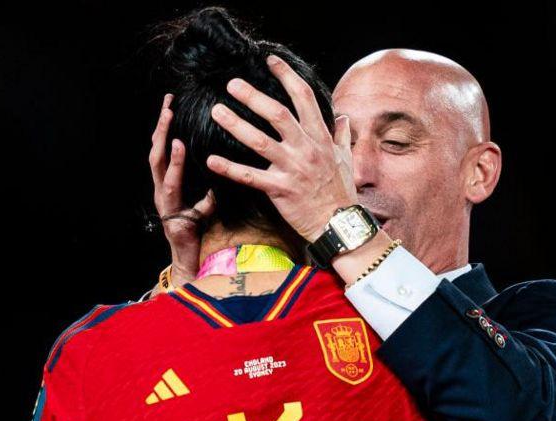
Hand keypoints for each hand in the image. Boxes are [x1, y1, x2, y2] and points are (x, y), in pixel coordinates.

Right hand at [149, 93, 214, 286]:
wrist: (188, 259)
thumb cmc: (195, 231)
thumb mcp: (205, 205)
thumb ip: (209, 190)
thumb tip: (223, 173)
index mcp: (168, 183)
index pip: (165, 149)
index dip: (167, 127)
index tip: (171, 103)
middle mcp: (161, 187)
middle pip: (156, 150)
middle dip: (161, 126)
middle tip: (168, 103)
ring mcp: (162, 199)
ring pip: (158, 164)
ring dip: (164, 139)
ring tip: (170, 119)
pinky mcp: (168, 209)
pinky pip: (170, 184)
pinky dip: (175, 165)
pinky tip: (180, 149)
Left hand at [204, 54, 356, 241]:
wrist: (339, 224)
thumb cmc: (341, 192)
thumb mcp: (345, 159)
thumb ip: (341, 136)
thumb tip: (343, 117)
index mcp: (320, 137)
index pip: (304, 98)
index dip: (287, 76)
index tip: (271, 61)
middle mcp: (306, 149)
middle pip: (277, 114)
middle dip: (253, 96)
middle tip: (231, 83)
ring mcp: (293, 169)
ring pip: (260, 141)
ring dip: (236, 125)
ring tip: (216, 111)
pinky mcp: (280, 190)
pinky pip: (251, 176)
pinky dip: (230, 168)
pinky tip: (211, 160)